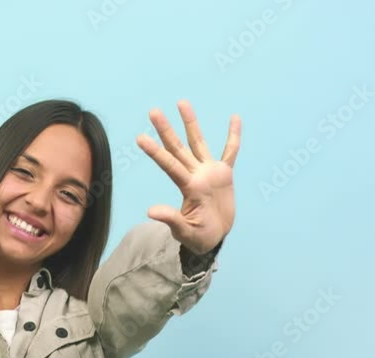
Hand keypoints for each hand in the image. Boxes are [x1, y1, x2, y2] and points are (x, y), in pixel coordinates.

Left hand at [137, 100, 241, 253]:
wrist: (215, 238)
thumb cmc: (197, 236)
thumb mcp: (185, 231)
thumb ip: (171, 220)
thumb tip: (149, 212)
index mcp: (187, 187)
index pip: (169, 165)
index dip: (155, 152)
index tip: (140, 138)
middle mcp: (195, 175)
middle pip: (178, 148)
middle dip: (166, 130)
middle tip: (153, 111)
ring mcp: (209, 172)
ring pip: (198, 142)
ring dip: (191, 123)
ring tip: (182, 102)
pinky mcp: (224, 174)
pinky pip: (230, 152)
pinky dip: (233, 136)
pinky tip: (234, 118)